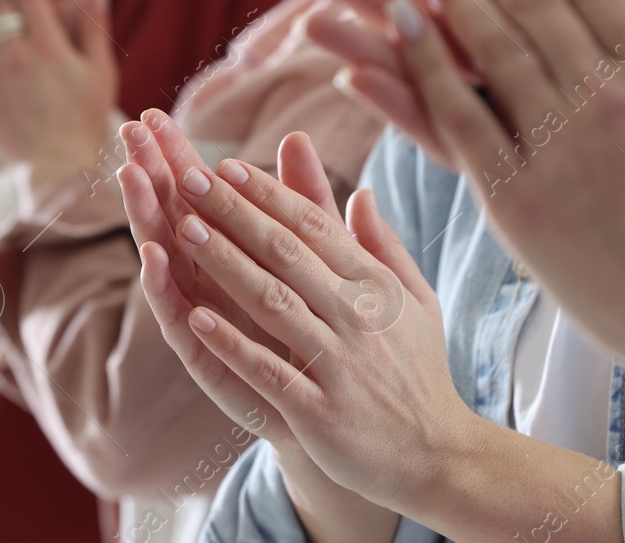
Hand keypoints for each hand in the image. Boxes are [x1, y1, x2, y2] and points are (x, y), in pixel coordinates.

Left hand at [125, 111, 479, 518]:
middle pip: (286, 253)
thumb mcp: (416, 302)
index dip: (268, 194)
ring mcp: (339, 364)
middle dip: (234, 212)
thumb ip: (385, 247)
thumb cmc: (420, 373)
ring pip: (273, 302)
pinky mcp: (321, 412)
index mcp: (375, 285)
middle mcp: (358, 317)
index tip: (226, 168)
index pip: (315, 226)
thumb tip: (364, 192)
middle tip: (189, 180)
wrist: (440, 457)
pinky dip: (233, 344)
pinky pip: (269, 371)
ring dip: (226, 263)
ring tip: (184, 231)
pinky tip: (197, 319)